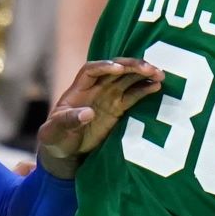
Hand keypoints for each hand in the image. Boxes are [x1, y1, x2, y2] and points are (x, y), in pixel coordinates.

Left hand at [36, 58, 163, 177]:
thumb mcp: (55, 131)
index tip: (118, 69)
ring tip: (159, 74)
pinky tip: (157, 85)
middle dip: (131, 66)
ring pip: (128, 79)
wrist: (65, 149)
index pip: (91, 70)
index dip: (104, 66)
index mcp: (78, 89)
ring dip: (143, 74)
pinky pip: (133, 94)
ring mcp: (108, 96)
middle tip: (148, 68)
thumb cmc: (55, 137)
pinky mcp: (118, 107)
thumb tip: (88, 113)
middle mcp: (95, 88)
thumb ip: (69, 120)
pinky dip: (145, 89)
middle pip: (115, 69)